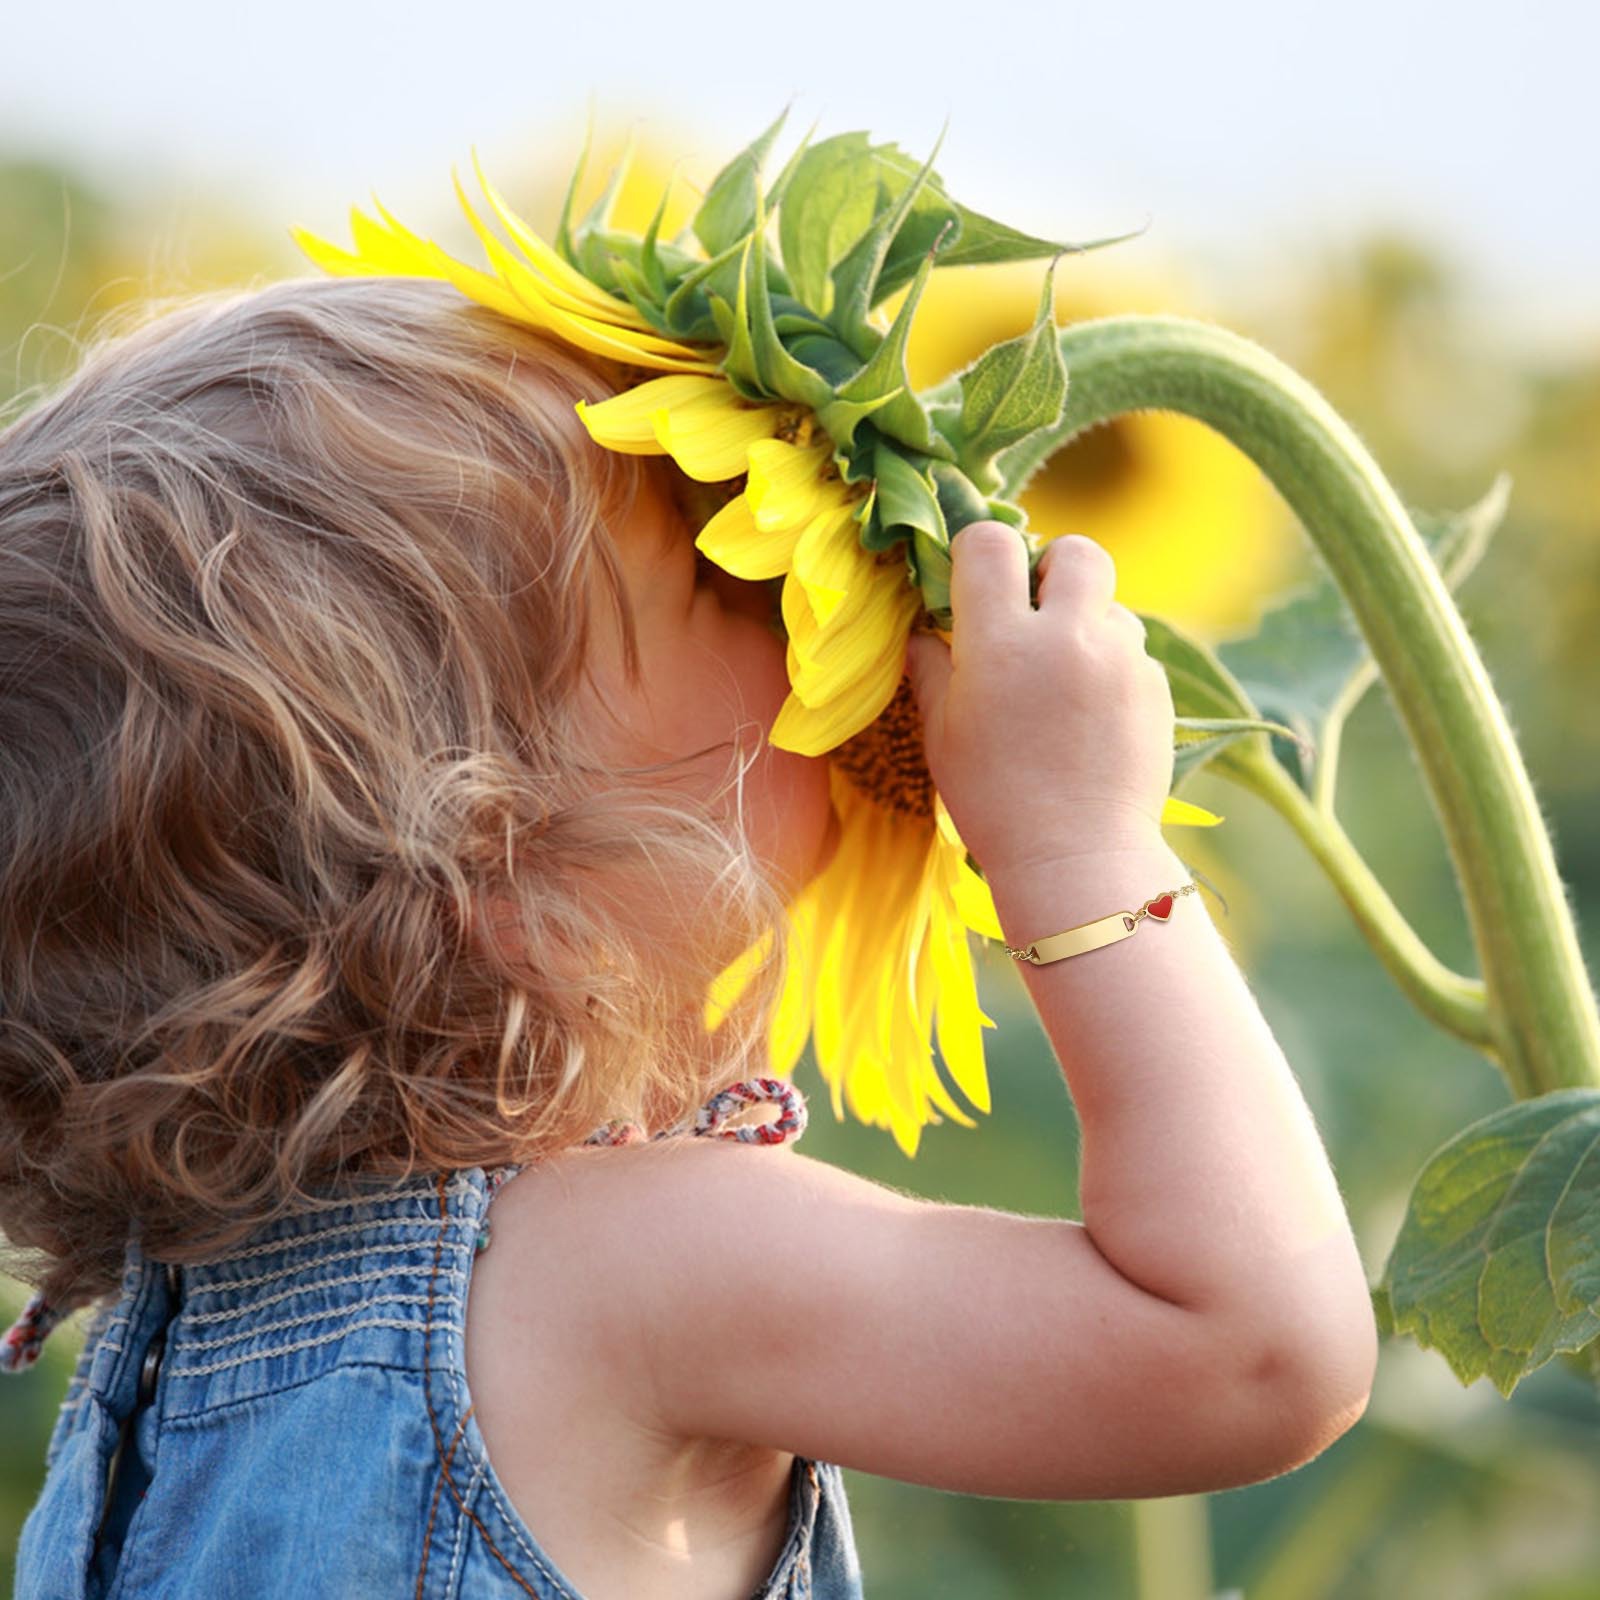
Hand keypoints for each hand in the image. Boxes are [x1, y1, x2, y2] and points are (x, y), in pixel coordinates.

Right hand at [903, 523, 1174, 878]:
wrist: (1077, 858)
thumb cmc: (993, 801)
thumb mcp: (943, 736)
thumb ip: (932, 670)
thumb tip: (921, 633)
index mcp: (1001, 643)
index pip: (991, 544)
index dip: (979, 553)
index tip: (973, 583)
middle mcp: (1068, 636)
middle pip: (1076, 551)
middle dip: (1053, 568)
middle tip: (1035, 613)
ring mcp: (1120, 660)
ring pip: (1110, 605)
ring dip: (1086, 624)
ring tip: (1064, 680)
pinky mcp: (1156, 688)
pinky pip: (1132, 652)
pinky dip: (1111, 669)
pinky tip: (1091, 718)